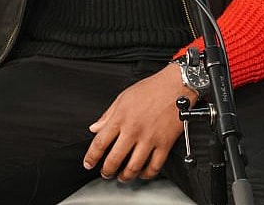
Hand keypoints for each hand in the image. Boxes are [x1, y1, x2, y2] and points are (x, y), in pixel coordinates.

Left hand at [82, 64, 196, 181]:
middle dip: (107, 170)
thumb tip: (94, 128)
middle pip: (115, 158)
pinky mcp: (165, 144)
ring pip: (134, 166)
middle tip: (105, 173)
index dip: (92, 156)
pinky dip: (147, 174)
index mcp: (121, 118)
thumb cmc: (150, 89)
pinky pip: (155, 165)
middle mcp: (133, 130)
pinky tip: (142, 174)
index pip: (100, 142)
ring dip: (125, 176)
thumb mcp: (122, 98)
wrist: (175, 86)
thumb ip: (107, 115)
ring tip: (121, 177)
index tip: (88, 163)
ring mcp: (150, 139)